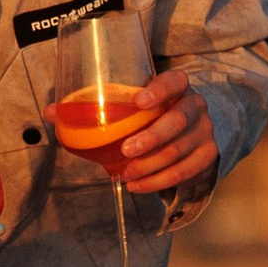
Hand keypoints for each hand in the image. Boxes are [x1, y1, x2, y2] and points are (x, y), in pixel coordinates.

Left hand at [116, 69, 215, 195]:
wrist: (191, 129)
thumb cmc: (156, 113)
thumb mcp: (142, 103)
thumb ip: (113, 106)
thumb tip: (59, 115)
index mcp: (179, 86)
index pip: (173, 81)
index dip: (158, 91)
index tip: (137, 101)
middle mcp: (196, 106)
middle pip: (177, 120)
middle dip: (150, 138)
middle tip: (125, 150)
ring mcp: (205, 132)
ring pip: (177, 151)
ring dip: (148, 166)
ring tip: (126, 174)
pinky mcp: (208, 156)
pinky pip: (183, 173)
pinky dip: (157, 182)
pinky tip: (137, 185)